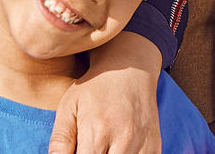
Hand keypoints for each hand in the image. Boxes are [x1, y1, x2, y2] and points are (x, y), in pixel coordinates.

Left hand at [49, 32, 161, 153]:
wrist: (130, 68)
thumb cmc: (95, 87)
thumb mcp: (69, 107)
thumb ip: (59, 140)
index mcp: (97, 133)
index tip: (79, 151)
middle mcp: (123, 141)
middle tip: (90, 148)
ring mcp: (142, 145)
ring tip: (104, 148)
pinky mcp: (154, 147)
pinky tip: (118, 150)